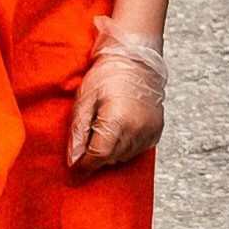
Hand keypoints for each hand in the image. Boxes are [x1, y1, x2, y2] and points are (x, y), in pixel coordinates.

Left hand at [68, 23, 166, 170]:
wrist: (136, 61)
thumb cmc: (108, 76)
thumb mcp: (84, 100)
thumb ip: (78, 132)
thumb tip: (73, 160)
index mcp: (118, 120)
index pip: (99, 156)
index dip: (84, 164)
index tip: (74, 167)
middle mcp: (137, 129)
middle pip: (111, 158)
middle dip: (95, 157)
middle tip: (84, 146)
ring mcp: (149, 131)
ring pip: (124, 157)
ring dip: (110, 152)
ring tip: (102, 131)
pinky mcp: (156, 131)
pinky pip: (137, 150)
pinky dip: (124, 147)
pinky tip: (117, 131)